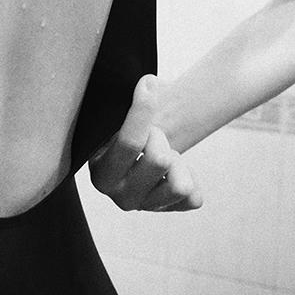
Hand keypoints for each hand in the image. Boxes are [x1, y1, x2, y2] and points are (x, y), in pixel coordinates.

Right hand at [89, 75, 202, 211]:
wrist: (137, 150)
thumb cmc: (125, 131)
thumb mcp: (115, 119)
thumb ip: (127, 105)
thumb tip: (149, 84)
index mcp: (101, 175)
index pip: (129, 143)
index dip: (143, 110)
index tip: (149, 84)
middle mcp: (121, 198)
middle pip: (160, 161)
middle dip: (159, 139)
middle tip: (152, 135)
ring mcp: (146, 207)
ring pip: (180, 185)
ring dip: (176, 162)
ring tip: (164, 154)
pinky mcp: (169, 210)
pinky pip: (194, 198)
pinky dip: (189, 177)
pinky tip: (173, 170)